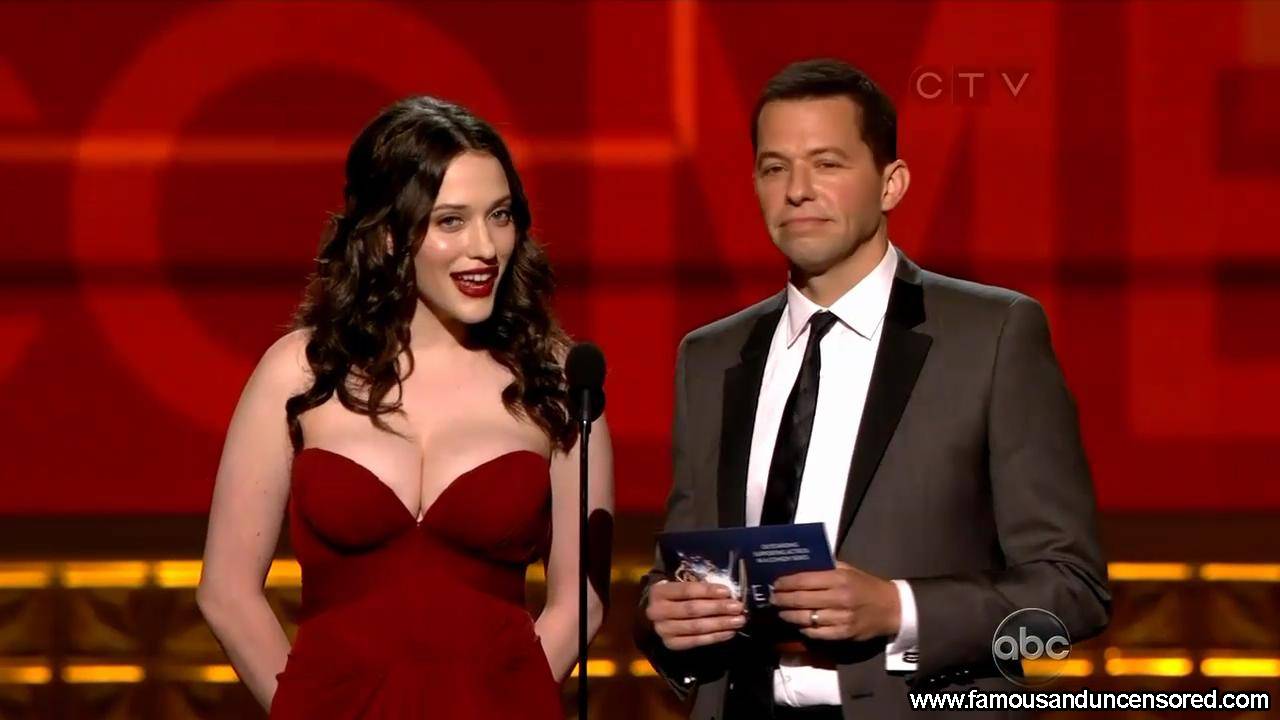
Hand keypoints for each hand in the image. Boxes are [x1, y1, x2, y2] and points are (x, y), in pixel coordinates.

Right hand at [646, 581, 746, 650]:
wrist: (658, 615)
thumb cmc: (675, 596)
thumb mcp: (679, 585)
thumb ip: (698, 587)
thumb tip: (727, 593)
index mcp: (659, 591)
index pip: (686, 590)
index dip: (708, 591)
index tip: (727, 592)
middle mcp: (657, 611)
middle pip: (692, 609)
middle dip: (718, 608)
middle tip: (738, 607)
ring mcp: (663, 630)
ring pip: (696, 627)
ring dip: (720, 624)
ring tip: (738, 621)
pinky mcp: (671, 644)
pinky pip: (696, 641)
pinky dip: (715, 637)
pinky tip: (729, 632)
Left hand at [772, 561, 900, 641]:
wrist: (891, 608)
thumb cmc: (866, 585)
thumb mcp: (848, 570)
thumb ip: (825, 567)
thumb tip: (798, 566)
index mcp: (839, 578)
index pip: (804, 580)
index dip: (786, 582)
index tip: (775, 583)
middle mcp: (839, 598)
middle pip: (801, 600)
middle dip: (782, 599)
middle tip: (773, 598)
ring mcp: (841, 618)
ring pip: (806, 618)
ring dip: (789, 615)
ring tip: (781, 612)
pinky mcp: (843, 634)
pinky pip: (817, 633)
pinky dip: (804, 629)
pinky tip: (799, 624)